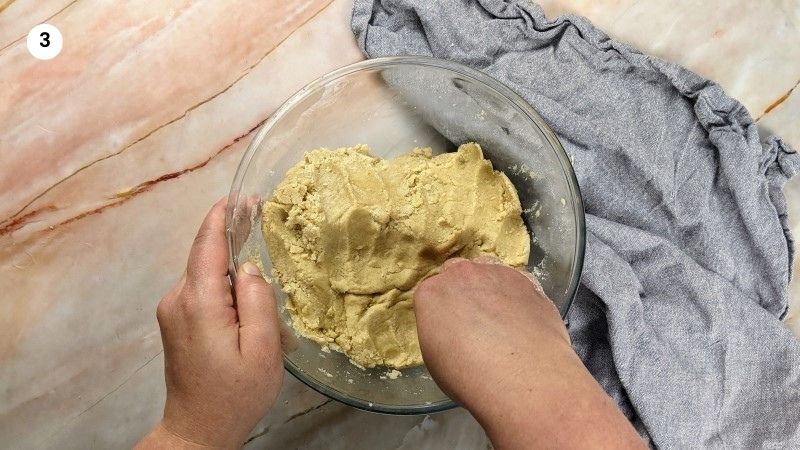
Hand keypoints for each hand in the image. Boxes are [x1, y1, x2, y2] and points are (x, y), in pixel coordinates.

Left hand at [136, 199, 282, 448]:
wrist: (198, 429)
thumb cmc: (235, 394)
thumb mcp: (262, 350)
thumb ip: (258, 301)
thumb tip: (249, 267)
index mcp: (199, 301)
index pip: (207, 242)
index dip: (226, 215)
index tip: (247, 197)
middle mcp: (177, 298)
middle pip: (205, 254)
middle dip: (232, 236)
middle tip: (264, 223)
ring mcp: (172, 310)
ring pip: (204, 271)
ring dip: (230, 264)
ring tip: (262, 266)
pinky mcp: (174, 320)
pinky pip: (200, 288)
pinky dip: (222, 282)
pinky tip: (244, 295)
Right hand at [414, 258, 643, 448]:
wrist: (525, 378)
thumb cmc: (473, 378)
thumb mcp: (438, 355)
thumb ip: (441, 328)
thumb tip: (455, 327)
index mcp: (431, 294)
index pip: (431, 290)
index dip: (445, 308)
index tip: (455, 324)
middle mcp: (463, 274)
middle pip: (459, 272)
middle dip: (466, 291)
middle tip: (476, 321)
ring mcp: (498, 275)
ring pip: (489, 272)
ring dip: (492, 289)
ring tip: (501, 322)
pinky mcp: (529, 281)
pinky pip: (516, 281)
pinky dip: (517, 294)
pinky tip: (522, 321)